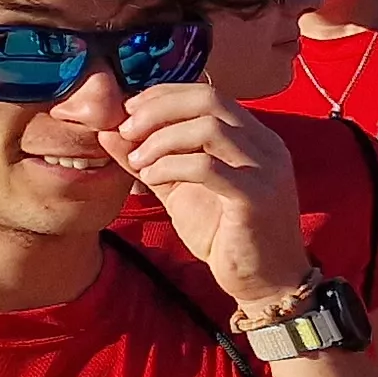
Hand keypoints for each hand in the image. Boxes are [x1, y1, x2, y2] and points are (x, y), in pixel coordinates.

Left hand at [106, 83, 308, 308]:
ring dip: (161, 139)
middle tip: (127, 130)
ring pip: (208, 128)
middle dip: (158, 109)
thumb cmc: (226, 236)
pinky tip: (153, 180)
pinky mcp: (257, 197)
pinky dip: (171, 166)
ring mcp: (266, 170)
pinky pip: (207, 167)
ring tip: (139, 162)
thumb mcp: (181, 192)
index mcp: (254, 138)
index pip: (207, 93)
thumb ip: (152, 160)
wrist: (267, 283)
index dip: (162, 96)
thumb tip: (110, 131)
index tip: (128, 114)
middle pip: (209, 99)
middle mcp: (266, 146)